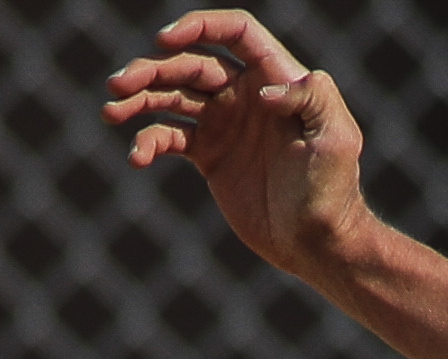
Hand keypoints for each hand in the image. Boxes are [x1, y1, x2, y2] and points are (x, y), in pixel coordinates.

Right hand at [104, 13, 376, 281]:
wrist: (317, 242)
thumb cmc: (333, 190)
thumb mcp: (337, 138)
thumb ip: (313, 99)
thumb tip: (264, 91)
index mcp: (276, 77)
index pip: (236, 32)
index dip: (200, 27)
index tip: (165, 41)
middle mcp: (245, 93)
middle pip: (192, 62)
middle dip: (153, 68)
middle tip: (119, 83)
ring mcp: (224, 123)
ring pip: (172, 96)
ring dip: (139, 99)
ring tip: (111, 111)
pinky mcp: (209, 156)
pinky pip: (170, 138)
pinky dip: (149, 142)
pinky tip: (137, 157)